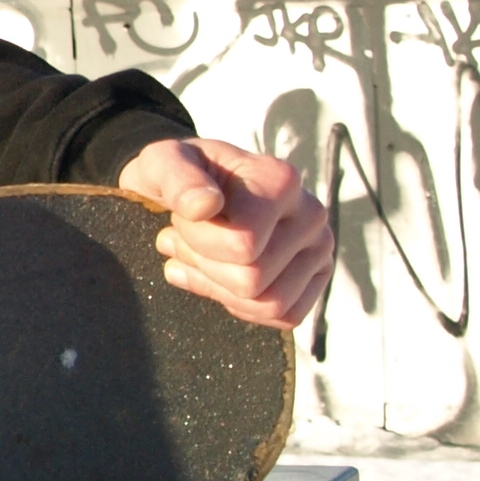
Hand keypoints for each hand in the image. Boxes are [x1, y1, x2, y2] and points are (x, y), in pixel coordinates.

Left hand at [116, 136, 334, 333]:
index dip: (198, 241)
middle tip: (185, 240)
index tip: (186, 217)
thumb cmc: (177, 180)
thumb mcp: (160, 164)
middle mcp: (311, 214)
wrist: (191, 194)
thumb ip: (175, 176)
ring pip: (270, 304)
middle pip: (253, 280)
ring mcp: (318, 249)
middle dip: (205, 265)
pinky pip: (284, 316)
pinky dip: (242, 305)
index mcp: (281, 181)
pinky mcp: (314, 279)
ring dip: (219, 286)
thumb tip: (204, 206)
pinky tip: (218, 277)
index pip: (242, 246)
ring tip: (197, 256)